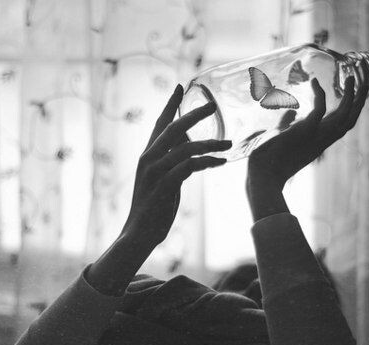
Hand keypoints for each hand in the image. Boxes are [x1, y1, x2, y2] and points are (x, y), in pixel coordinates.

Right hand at [121, 85, 231, 246]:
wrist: (138, 234)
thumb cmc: (153, 208)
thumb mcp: (163, 180)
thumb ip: (174, 162)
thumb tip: (192, 150)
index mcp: (147, 155)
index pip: (159, 123)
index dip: (170, 104)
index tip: (180, 87)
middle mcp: (148, 158)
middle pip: (173, 127)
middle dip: (194, 114)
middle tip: (213, 105)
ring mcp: (155, 171)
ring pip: (186, 146)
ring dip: (210, 143)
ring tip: (229, 143)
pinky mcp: (164, 185)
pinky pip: (190, 166)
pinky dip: (208, 161)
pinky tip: (221, 162)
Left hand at [246, 74, 368, 220]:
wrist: (261, 174)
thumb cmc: (268, 157)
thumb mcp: (281, 136)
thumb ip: (287, 123)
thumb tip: (290, 112)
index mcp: (318, 141)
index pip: (342, 125)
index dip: (352, 110)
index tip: (355, 94)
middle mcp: (321, 140)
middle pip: (350, 120)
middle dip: (360, 101)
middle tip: (364, 82)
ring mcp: (315, 136)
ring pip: (343, 116)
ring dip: (350, 96)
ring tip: (350, 77)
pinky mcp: (305, 131)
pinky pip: (319, 110)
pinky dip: (319, 94)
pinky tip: (315, 82)